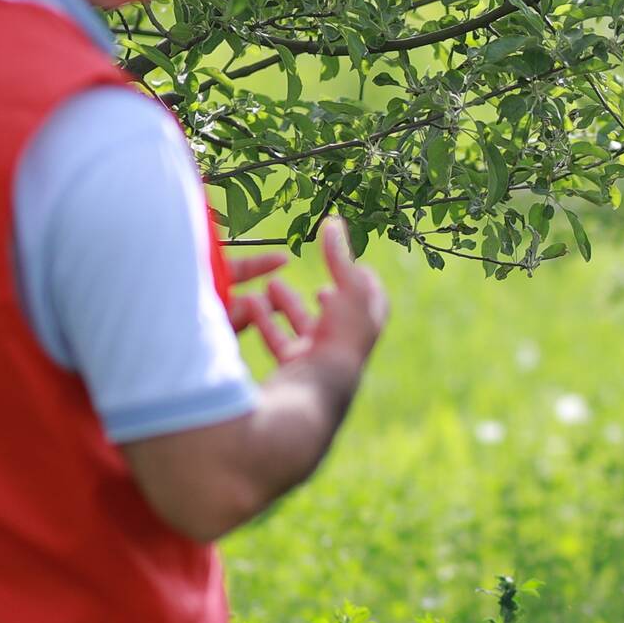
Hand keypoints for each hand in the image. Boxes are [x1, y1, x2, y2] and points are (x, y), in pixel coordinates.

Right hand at [230, 218, 388, 371]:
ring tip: (273, 284)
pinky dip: (264, 322)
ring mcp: (318, 362)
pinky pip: (277, 343)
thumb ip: (339, 259)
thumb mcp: (346, 293)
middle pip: (339, 319)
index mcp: (364, 332)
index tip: (359, 267)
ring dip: (288, 306)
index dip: (366, 285)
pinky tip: (249, 302)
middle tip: (321, 285)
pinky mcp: (291, 372)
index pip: (373, 305)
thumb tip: (335, 223)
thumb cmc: (337, 344)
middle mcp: (345, 349)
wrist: (310, 399)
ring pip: (304, 330)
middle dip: (328, 298)